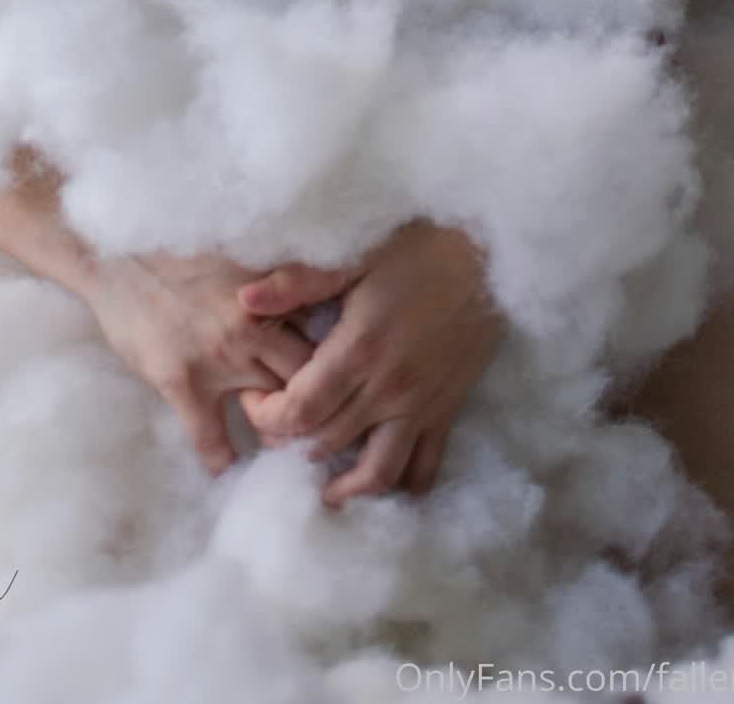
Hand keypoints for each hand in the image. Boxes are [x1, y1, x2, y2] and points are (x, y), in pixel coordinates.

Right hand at [81, 248, 317, 477]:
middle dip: (317, 403)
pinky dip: (223, 461)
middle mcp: (253, 328)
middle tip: (318, 421)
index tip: (342, 382)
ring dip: (278, 433)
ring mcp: (218, 359)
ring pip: (271, 413)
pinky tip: (227, 471)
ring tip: (282, 447)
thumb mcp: (237, 259)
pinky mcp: (182, 383)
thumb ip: (274, 286)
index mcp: (270, 295)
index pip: (322, 338)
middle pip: (307, 380)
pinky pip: (212, 440)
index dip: (335, 364)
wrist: (116, 256)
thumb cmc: (177, 252)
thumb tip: (312, 306)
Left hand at [236, 218, 503, 506]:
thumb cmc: (416, 249)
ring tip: (323, 484)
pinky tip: (383, 481)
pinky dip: (402, 485)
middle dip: (291, 443)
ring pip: (378, 472)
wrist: (488, 256)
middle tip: (274, 429)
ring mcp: (422, 406)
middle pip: (327, 443)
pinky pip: (425, 467)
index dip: (267, 416)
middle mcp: (388, 389)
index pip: (299, 411)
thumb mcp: (353, 257)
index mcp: (358, 350)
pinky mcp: (448, 410)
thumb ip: (298, 283)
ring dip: (345, 485)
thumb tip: (245, 301)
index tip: (253, 398)